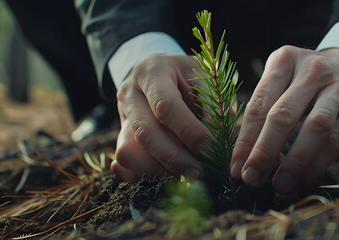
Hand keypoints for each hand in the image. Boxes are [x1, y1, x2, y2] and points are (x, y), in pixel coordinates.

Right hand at [111, 55, 206, 181]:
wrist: (163, 74)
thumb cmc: (190, 78)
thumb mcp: (206, 79)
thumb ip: (215, 106)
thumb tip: (217, 143)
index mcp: (151, 72)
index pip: (165, 106)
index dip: (189, 132)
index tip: (211, 150)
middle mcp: (130, 94)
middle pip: (145, 132)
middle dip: (175, 158)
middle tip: (199, 173)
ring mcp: (122, 118)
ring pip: (128, 151)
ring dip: (159, 169)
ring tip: (185, 173)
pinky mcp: (121, 137)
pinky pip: (122, 163)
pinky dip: (141, 174)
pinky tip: (165, 174)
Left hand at [230, 46, 338, 193]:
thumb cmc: (306, 81)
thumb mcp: (283, 79)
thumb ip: (264, 108)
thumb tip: (242, 155)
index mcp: (285, 60)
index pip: (259, 103)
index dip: (246, 139)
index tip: (236, 167)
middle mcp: (312, 69)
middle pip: (284, 114)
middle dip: (265, 151)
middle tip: (252, 178)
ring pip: (315, 127)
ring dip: (295, 162)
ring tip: (280, 186)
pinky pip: (336, 140)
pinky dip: (317, 164)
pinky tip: (303, 181)